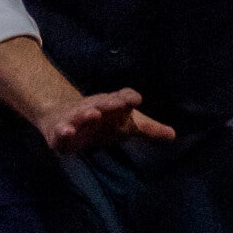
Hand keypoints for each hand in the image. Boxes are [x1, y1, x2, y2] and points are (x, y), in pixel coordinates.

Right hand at [40, 86, 175, 155]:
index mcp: (111, 104)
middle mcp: (94, 108)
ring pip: (81, 115)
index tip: (134, 100)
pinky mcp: (59, 132)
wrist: (61, 117)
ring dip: (86, 114)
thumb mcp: (126, 125)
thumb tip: (174, 135)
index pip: (122, 97)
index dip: (127, 97)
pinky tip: (67, 132)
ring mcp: (75, 119)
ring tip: (93, 114)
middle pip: (101, 103)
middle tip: (119, 103)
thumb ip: (148, 129)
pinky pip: (60, 132)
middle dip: (109, 103)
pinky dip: (63, 131)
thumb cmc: (101, 121)